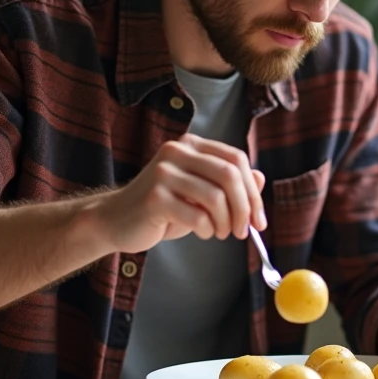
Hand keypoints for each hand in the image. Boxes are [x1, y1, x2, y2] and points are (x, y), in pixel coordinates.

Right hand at [92, 133, 265, 253]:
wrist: (117, 220)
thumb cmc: (164, 208)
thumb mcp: (201, 193)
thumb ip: (228, 184)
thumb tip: (260, 178)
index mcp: (192, 145)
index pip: (236, 159)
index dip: (253, 191)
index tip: (259, 219)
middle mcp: (177, 151)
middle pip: (230, 175)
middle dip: (244, 208)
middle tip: (244, 231)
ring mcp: (163, 172)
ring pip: (216, 197)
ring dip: (225, 223)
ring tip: (219, 233)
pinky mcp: (154, 197)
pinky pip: (197, 216)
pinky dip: (206, 230)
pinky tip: (200, 232)